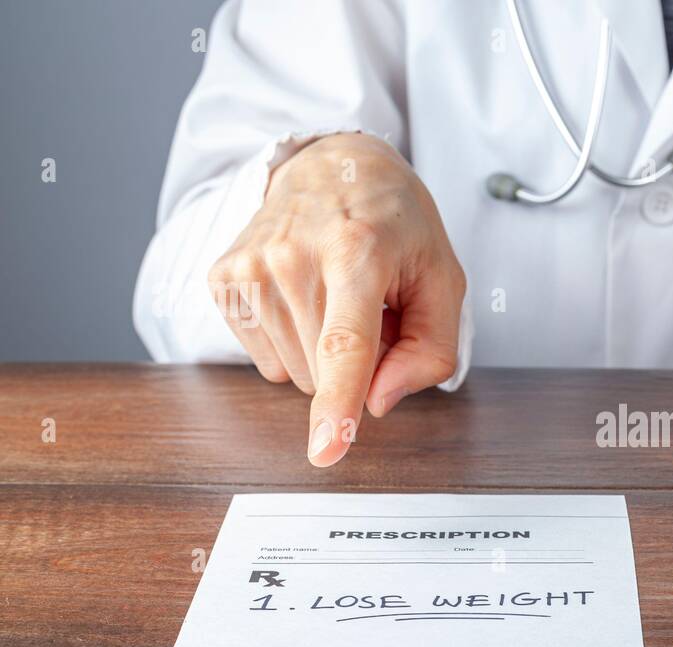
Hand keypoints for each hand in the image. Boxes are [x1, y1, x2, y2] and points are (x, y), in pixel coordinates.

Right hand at [207, 133, 464, 465]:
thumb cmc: (394, 223)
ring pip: (294, 373)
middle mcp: (293, 258)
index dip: (337, 406)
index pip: (346, 345)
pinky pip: (265, 359)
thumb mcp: (443, 278)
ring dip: (323, 351)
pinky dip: (293, 341)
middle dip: (358, 360)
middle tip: (370, 305)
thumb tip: (377, 402)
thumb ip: (430, 350)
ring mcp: (250, 267)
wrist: (332, 163)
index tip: (325, 452)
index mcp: (357, 253)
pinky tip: (303, 295)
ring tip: (337, 294)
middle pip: (325, 373)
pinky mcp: (223, 280)